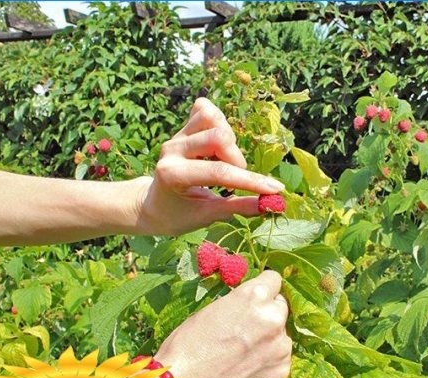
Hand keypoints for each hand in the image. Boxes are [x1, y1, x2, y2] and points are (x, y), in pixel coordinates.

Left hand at [130, 98, 284, 235]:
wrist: (152, 205)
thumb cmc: (178, 215)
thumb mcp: (207, 216)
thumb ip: (239, 207)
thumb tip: (273, 204)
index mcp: (174, 175)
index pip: (220, 172)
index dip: (251, 181)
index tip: (275, 189)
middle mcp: (172, 150)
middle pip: (219, 137)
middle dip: (237, 159)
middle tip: (234, 178)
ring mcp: (177, 135)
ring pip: (214, 118)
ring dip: (229, 141)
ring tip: (225, 160)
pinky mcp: (183, 127)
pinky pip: (206, 110)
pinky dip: (219, 123)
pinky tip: (218, 144)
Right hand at [154, 271, 291, 377]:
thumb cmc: (187, 348)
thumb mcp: (210, 311)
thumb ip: (238, 306)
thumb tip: (249, 307)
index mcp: (254, 296)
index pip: (273, 280)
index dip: (263, 289)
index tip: (257, 298)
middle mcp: (273, 318)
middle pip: (281, 307)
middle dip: (268, 314)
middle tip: (248, 329)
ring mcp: (281, 346)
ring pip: (282, 335)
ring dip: (270, 340)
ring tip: (244, 355)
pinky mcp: (282, 371)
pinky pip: (281, 359)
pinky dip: (269, 363)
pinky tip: (247, 371)